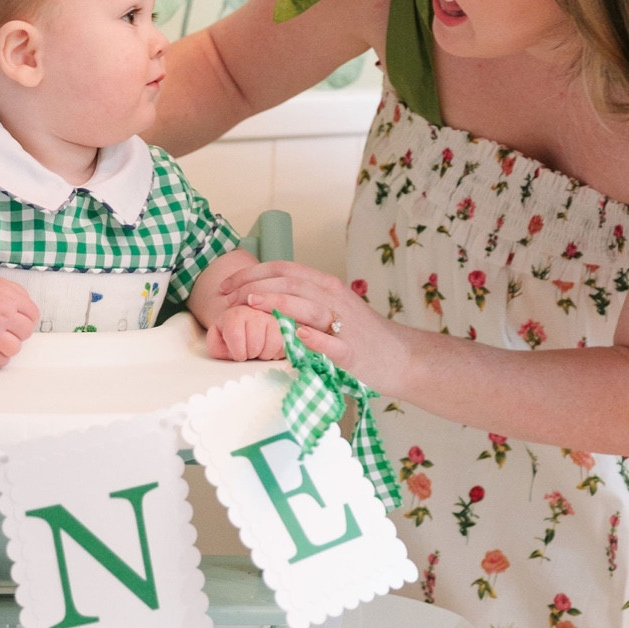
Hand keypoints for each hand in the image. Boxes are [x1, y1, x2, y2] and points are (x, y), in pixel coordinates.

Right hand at [0, 277, 39, 367]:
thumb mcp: (0, 284)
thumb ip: (19, 293)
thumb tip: (30, 310)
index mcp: (9, 300)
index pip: (34, 315)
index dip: (28, 317)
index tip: (20, 318)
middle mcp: (1, 317)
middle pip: (26, 332)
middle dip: (20, 330)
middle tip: (9, 327)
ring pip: (15, 349)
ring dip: (11, 345)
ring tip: (3, 338)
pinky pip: (0, 361)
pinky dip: (0, 357)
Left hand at [205, 303, 286, 362]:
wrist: (242, 322)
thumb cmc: (229, 335)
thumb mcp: (216, 340)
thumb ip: (216, 347)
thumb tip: (232, 353)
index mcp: (234, 315)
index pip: (235, 336)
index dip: (237, 352)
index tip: (237, 354)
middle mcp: (255, 312)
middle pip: (255, 345)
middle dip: (250, 354)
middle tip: (247, 352)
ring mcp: (272, 317)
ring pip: (272, 345)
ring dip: (263, 355)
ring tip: (257, 350)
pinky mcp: (286, 325)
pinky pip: (284, 346)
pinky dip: (276, 353)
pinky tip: (267, 348)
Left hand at [222, 260, 405, 389]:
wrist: (401, 357)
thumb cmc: (360, 334)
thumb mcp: (330, 307)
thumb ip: (301, 299)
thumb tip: (261, 295)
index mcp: (326, 285)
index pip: (284, 270)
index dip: (252, 273)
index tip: (227, 285)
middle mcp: (334, 299)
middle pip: (291, 284)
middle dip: (255, 286)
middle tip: (229, 296)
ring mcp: (344, 325)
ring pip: (309, 307)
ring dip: (279, 303)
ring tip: (252, 304)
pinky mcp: (352, 353)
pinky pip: (332, 343)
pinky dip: (314, 338)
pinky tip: (297, 335)